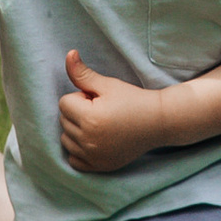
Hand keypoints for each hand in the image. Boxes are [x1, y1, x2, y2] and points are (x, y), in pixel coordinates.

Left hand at [57, 50, 167, 174]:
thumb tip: (69, 54)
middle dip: (78, 112)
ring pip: (66, 139)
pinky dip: (80, 150)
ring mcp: (93, 156)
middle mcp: (89, 140)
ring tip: (100, 124)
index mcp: (89, 118)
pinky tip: (96, 140)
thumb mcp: (108, 84)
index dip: (81, 97)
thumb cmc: (133, 100)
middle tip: (102, 110)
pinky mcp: (99, 166)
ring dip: (76, 130)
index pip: (64, 103)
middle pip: (63, 121)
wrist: (157, 122)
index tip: (99, 99)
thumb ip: (83, 73)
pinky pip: (74, 159)